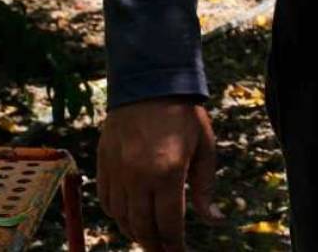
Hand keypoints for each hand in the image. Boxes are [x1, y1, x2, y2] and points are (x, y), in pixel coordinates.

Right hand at [97, 97, 223, 249]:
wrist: (149, 82)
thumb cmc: (183, 115)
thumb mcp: (204, 148)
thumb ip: (205, 188)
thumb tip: (213, 220)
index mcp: (167, 174)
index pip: (169, 225)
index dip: (175, 246)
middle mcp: (138, 177)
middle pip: (142, 227)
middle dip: (155, 245)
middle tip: (164, 250)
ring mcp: (117, 171)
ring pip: (121, 218)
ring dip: (135, 232)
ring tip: (148, 236)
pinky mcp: (103, 163)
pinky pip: (106, 201)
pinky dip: (117, 214)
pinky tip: (129, 216)